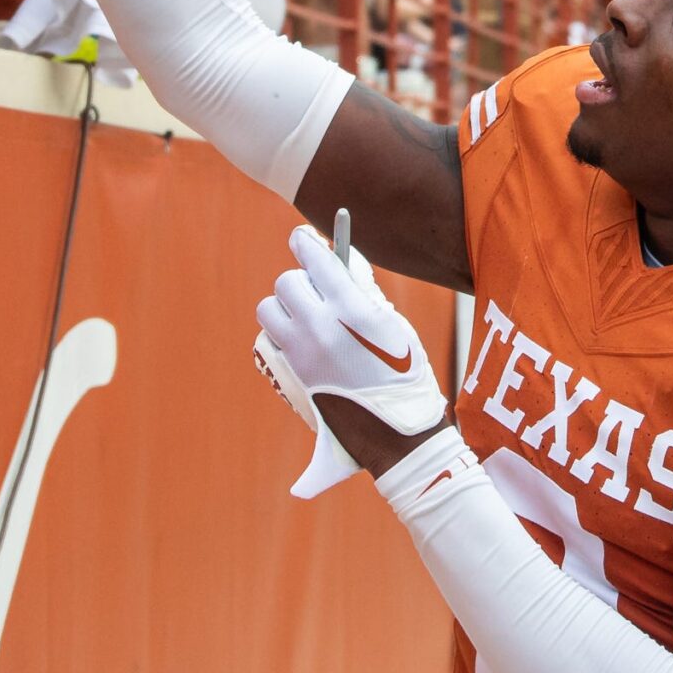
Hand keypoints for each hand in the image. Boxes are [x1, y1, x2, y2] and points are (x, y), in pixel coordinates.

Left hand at [253, 225, 450, 496]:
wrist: (396, 433)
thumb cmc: (403, 373)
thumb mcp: (392, 324)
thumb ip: (361, 290)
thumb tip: (335, 260)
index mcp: (351, 310)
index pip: (316, 259)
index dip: (306, 244)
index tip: (302, 239)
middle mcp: (319, 328)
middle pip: (286, 282)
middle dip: (300, 281)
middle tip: (317, 289)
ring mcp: (300, 352)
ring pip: (269, 309)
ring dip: (285, 307)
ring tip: (309, 317)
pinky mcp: (289, 373)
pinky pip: (269, 338)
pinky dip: (281, 335)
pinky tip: (304, 344)